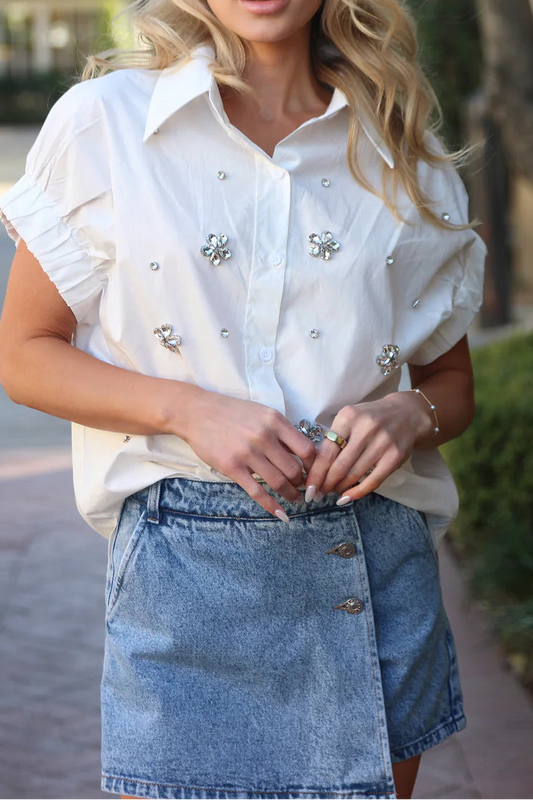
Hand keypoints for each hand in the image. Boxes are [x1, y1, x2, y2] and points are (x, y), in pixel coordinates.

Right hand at [181, 390, 316, 519]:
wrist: (198, 412)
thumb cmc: (233, 413)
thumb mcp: (262, 413)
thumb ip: (281, 432)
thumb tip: (303, 454)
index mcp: (275, 421)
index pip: (306, 449)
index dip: (314, 466)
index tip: (314, 473)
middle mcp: (264, 437)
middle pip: (294, 469)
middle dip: (302, 484)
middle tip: (304, 489)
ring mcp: (248, 453)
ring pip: (278, 482)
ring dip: (290, 495)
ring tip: (294, 499)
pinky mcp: (232, 467)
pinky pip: (257, 491)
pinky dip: (271, 505)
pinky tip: (281, 514)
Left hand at [303, 392, 434, 502]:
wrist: (406, 414)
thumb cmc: (370, 419)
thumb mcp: (349, 420)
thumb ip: (334, 439)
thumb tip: (314, 470)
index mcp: (348, 417)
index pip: (327, 451)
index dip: (315, 473)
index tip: (308, 487)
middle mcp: (365, 429)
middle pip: (339, 465)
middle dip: (325, 484)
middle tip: (317, 493)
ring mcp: (382, 442)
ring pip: (354, 474)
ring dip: (339, 488)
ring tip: (331, 492)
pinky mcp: (395, 456)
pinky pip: (373, 480)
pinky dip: (357, 492)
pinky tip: (347, 497)